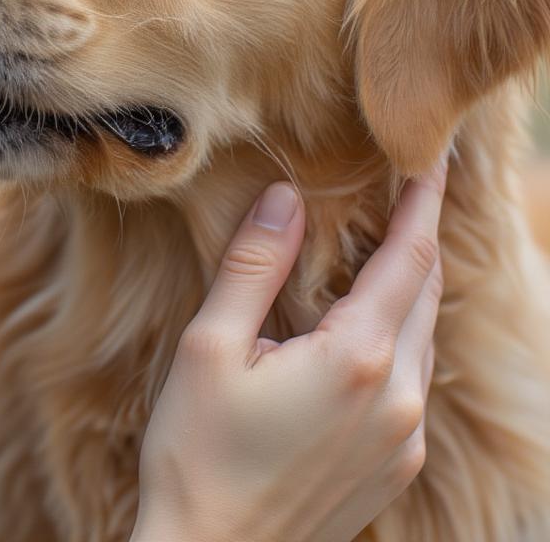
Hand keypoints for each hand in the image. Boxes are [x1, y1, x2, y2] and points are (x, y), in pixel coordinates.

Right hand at [131, 157, 447, 541]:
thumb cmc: (198, 452)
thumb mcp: (211, 346)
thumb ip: (253, 266)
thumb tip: (284, 197)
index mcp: (358, 360)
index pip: (408, 259)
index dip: (422, 205)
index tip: (432, 162)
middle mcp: (399, 400)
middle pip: (425, 295)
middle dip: (420, 240)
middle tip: (411, 194)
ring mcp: (402, 441)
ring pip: (423, 340)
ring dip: (409, 289)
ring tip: (385, 251)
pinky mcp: (392, 469)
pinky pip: (413, 383)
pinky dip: (399, 337)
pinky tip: (364, 330)